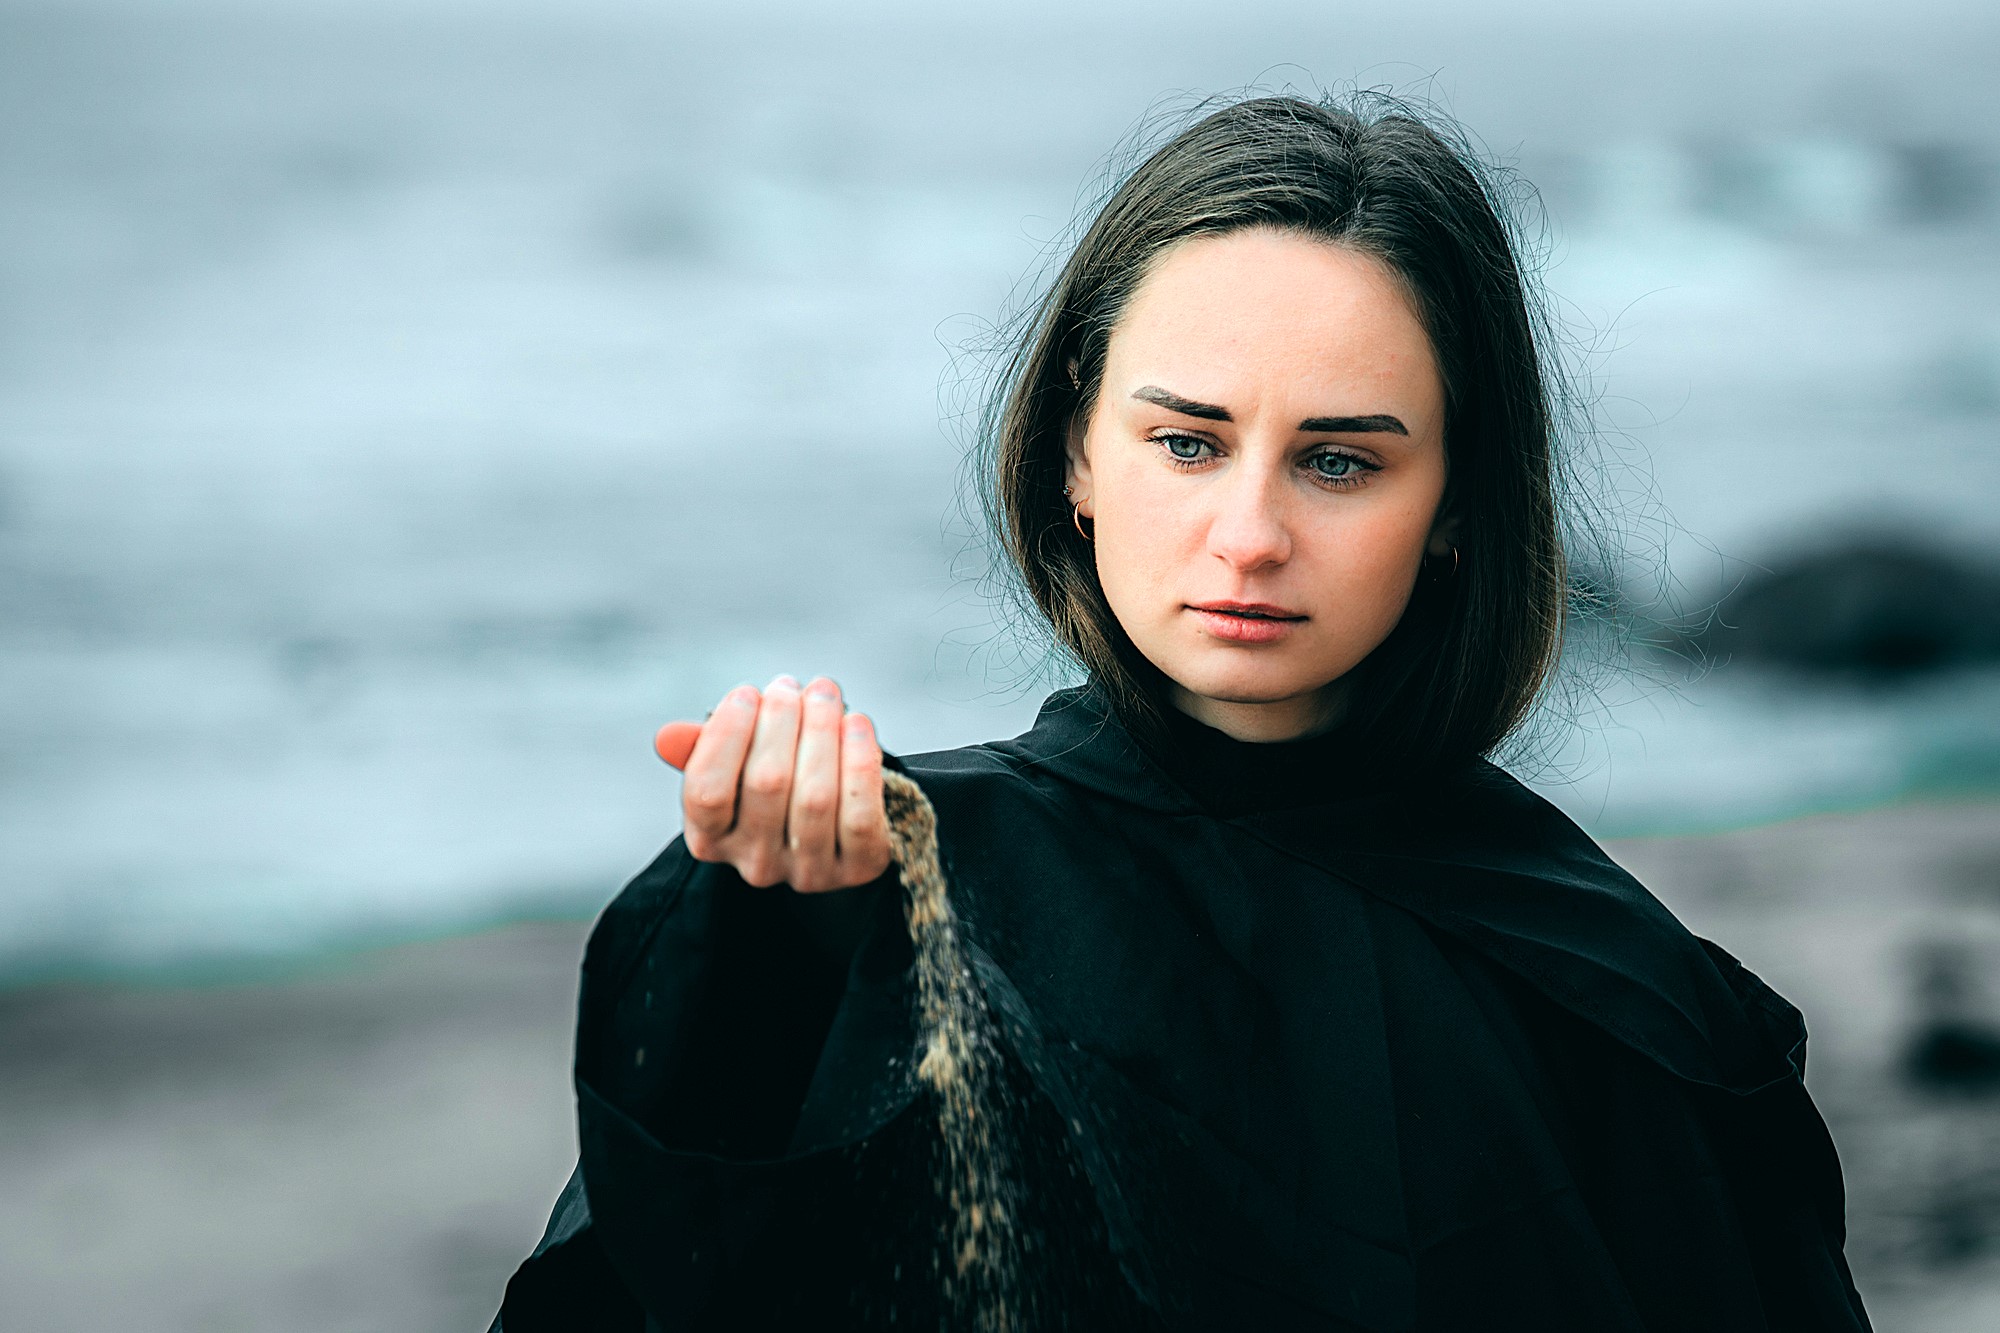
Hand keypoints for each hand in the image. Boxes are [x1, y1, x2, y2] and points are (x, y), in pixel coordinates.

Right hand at [654, 675, 889, 892]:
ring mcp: (808, 871)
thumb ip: (704, 749)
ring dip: (822, 731)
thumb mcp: (733, 764)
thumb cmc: (775, 779)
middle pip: (767, 784)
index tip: (747, 693)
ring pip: (816, 798)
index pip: (707, 792)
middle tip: (790, 686)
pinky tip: (857, 724)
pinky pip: (860, 816)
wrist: (835, 821)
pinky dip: (860, 763)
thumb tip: (669, 737)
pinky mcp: (858, 869)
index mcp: (711, 839)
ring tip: (824, 693)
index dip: (726, 736)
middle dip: (780, 721)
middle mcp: (756, 863)